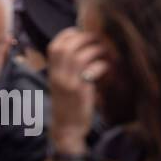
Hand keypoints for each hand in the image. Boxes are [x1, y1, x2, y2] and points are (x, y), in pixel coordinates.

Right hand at [46, 26, 109, 143]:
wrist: (67, 128)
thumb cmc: (69, 103)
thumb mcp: (63, 83)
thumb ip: (68, 67)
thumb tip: (82, 47)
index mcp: (52, 72)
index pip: (54, 47)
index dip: (68, 35)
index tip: (81, 32)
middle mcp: (57, 76)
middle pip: (65, 48)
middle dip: (83, 38)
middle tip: (97, 39)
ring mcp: (67, 84)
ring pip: (78, 57)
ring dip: (95, 50)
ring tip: (105, 52)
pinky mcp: (79, 92)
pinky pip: (91, 71)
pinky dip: (101, 65)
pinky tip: (107, 67)